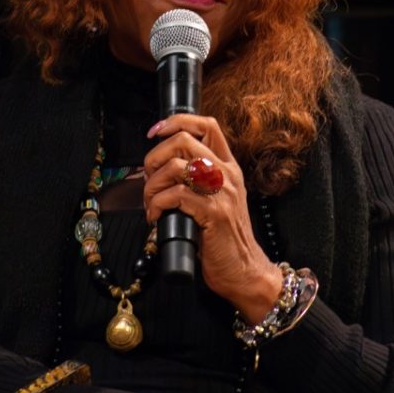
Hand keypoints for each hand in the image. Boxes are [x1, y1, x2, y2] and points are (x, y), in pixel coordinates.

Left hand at [142, 114, 283, 322]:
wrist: (244, 271)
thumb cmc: (224, 238)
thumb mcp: (218, 199)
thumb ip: (199, 179)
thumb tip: (162, 165)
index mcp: (228, 167)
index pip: (207, 125)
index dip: (176, 122)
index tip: (155, 133)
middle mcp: (227, 175)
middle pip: (185, 140)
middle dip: (156, 155)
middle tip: (148, 176)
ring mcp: (222, 193)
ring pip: (177, 166)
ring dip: (152, 184)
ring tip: (150, 203)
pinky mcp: (214, 213)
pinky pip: (176, 195)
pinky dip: (157, 204)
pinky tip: (156, 217)